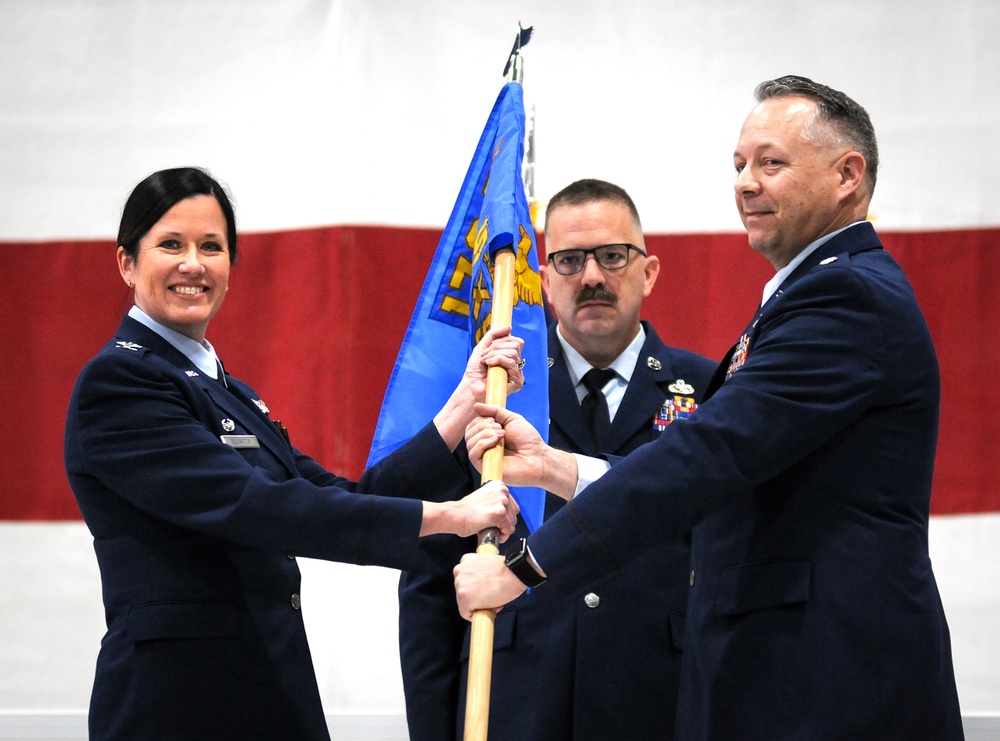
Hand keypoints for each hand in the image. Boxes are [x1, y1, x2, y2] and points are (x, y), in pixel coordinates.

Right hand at [420, 480, 518, 538]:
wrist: (454, 515)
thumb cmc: (465, 510)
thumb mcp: (484, 498)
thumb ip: (496, 501)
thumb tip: (505, 512)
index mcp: (499, 485)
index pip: (512, 505)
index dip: (505, 516)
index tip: (496, 520)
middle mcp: (502, 491)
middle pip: (514, 514)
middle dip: (505, 523)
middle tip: (493, 527)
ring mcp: (502, 502)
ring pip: (512, 523)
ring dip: (503, 530)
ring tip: (491, 530)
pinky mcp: (500, 514)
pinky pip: (509, 530)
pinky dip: (503, 536)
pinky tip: (493, 534)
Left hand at [433, 326, 523, 449]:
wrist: (470, 388)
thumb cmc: (475, 372)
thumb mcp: (482, 348)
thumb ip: (494, 335)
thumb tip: (509, 327)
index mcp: (510, 357)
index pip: (516, 341)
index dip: (502, 341)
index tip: (488, 349)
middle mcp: (516, 365)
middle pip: (516, 345)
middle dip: (496, 347)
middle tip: (484, 357)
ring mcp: (518, 374)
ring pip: (513, 353)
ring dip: (494, 354)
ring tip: (485, 362)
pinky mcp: (517, 382)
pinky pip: (512, 363)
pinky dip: (498, 360)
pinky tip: (489, 365)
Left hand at [453, 552, 526, 619]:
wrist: (513, 573)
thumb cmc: (507, 570)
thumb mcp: (488, 564)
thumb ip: (479, 574)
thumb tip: (480, 588)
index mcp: (465, 561)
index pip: (465, 580)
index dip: (476, 588)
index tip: (485, 590)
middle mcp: (459, 571)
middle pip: (463, 591)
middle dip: (476, 596)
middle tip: (490, 597)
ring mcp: (460, 586)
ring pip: (464, 603)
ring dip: (476, 605)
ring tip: (492, 601)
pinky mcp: (464, 599)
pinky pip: (466, 613)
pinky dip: (476, 616)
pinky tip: (488, 609)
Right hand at [464, 403, 544, 482]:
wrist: (538, 458)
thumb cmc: (528, 440)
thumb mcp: (511, 419)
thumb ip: (494, 411)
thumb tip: (475, 406)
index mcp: (488, 435)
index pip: (472, 425)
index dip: (480, 420)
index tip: (495, 421)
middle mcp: (484, 446)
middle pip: (469, 432)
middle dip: (483, 426)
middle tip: (501, 429)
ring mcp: (484, 457)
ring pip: (470, 442)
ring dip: (485, 433)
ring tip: (502, 435)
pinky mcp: (484, 467)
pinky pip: (473, 454)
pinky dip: (482, 444)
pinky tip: (495, 442)